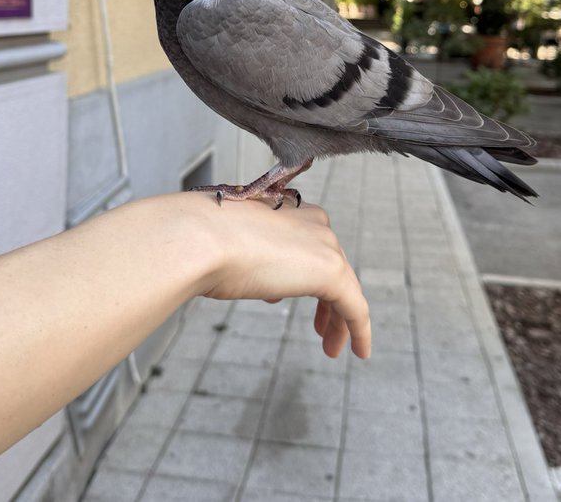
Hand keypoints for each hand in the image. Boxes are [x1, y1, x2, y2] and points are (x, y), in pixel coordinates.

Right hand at [193, 197, 370, 359]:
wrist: (201, 239)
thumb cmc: (204, 243)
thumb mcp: (234, 251)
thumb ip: (259, 266)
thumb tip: (274, 292)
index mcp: (291, 209)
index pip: (311, 245)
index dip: (307, 275)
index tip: (290, 296)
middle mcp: (314, 222)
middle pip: (332, 267)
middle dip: (328, 301)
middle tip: (320, 329)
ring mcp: (325, 246)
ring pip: (345, 289)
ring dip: (340, 321)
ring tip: (331, 347)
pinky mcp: (332, 273)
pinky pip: (355, 308)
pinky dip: (359, 331)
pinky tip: (358, 352)